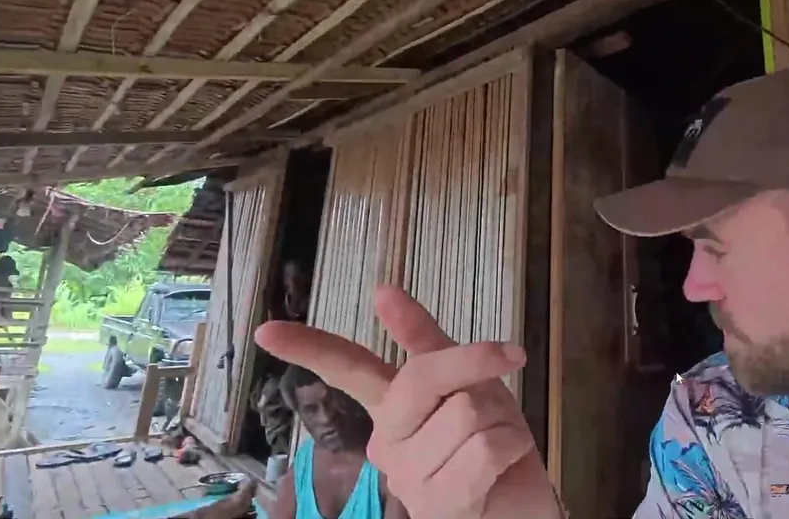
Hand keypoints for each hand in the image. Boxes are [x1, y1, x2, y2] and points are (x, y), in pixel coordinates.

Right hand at [255, 285, 563, 518]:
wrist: (522, 504)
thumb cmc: (493, 443)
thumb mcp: (468, 380)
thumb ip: (425, 340)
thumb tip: (382, 291)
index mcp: (390, 410)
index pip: (346, 370)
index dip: (309, 347)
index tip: (265, 330)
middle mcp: (388, 444)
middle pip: (420, 376)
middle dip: (474, 361)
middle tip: (509, 356)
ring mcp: (407, 479)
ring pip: (464, 413)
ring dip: (501, 419)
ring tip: (496, 446)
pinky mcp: (438, 505)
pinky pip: (483, 449)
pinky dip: (512, 447)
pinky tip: (503, 468)